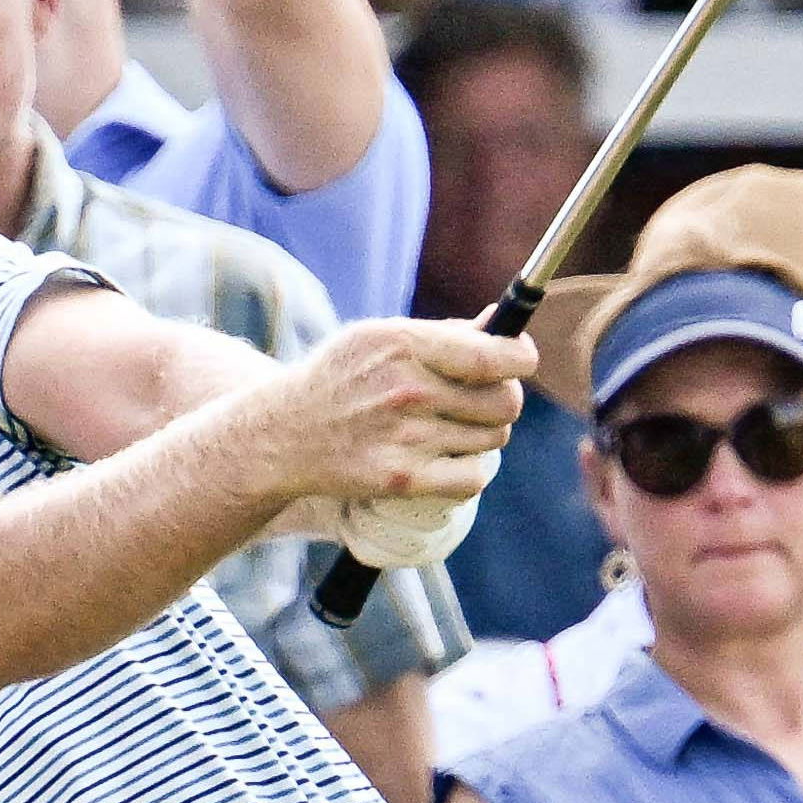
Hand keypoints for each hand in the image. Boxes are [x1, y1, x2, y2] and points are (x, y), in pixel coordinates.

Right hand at [245, 314, 541, 530]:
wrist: (282, 435)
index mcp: (403, 345)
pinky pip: (474, 477)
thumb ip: (443, 334)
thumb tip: (501, 324)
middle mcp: (406, 390)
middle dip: (502, 400)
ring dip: (482, 435)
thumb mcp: (378, 338)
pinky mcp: (401, 478)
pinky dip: (470, 470)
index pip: (495, 357)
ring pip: (493, 440)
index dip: (521, 359)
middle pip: (505, 402)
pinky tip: (446, 458)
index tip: (519, 361)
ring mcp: (404, 437)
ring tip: (449, 428)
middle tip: (480, 401)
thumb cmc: (338, 379)